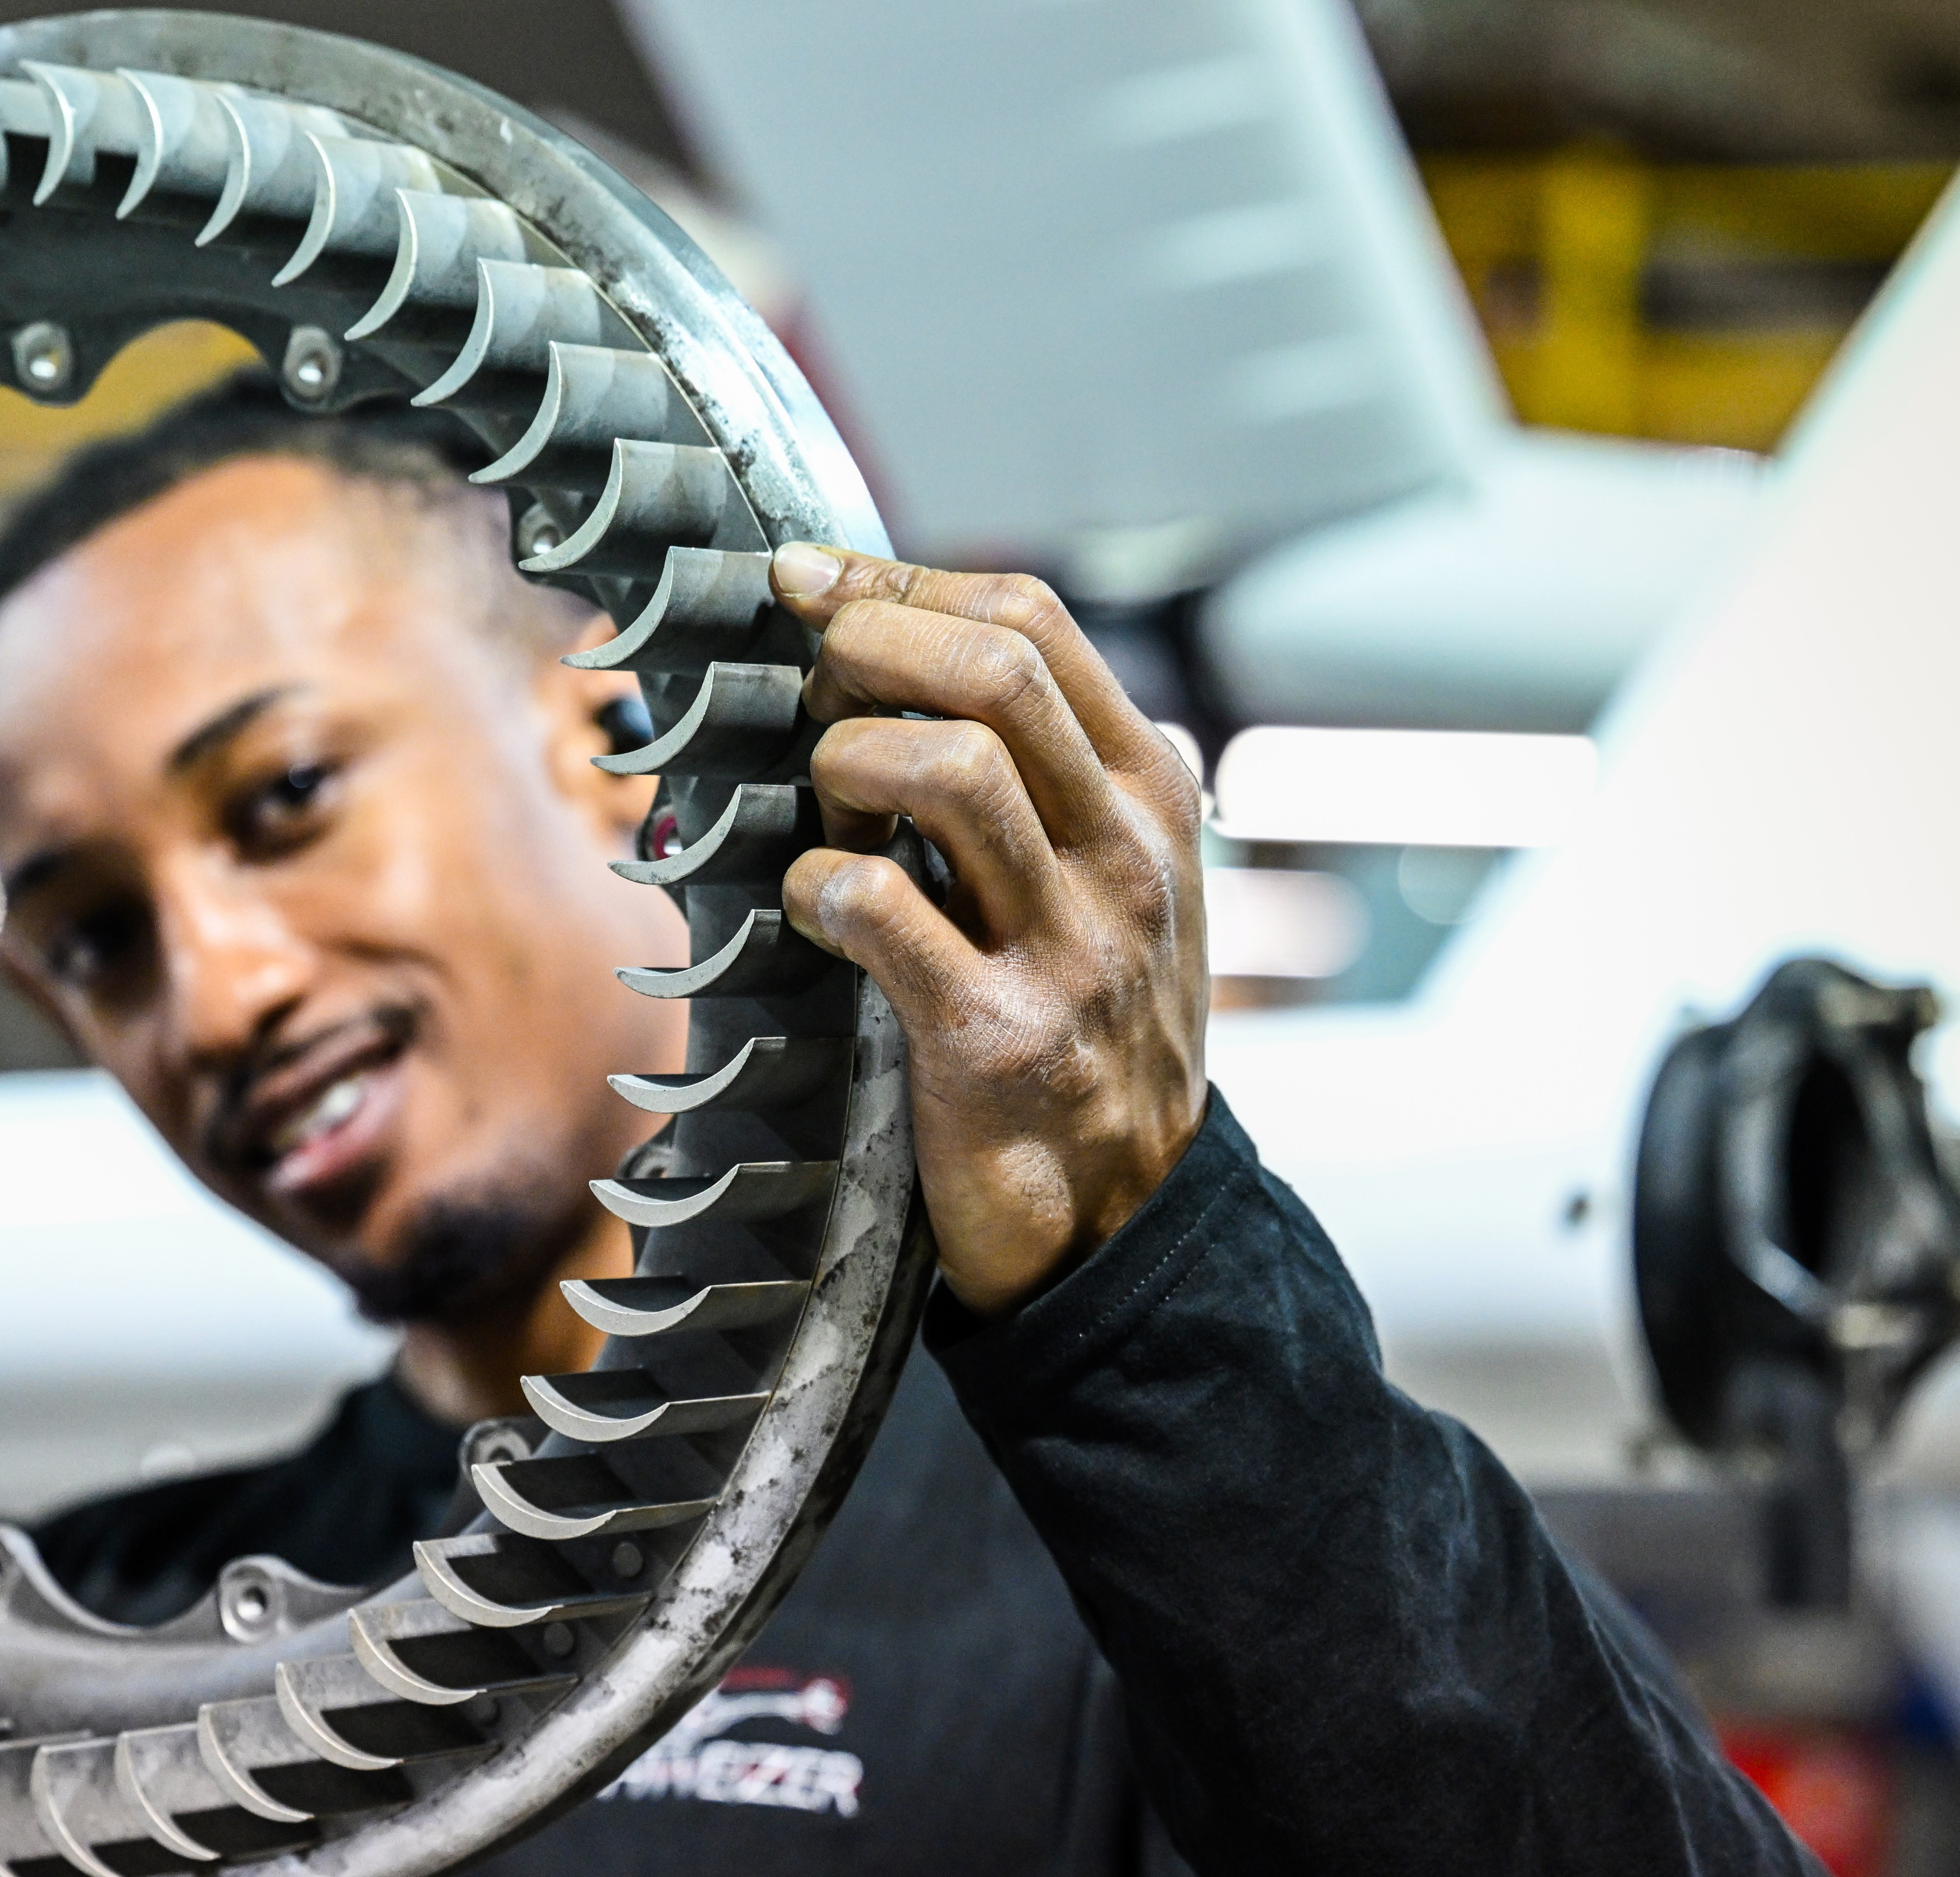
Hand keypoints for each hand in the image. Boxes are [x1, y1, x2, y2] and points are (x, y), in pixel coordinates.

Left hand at [769, 544, 1208, 1315]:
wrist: (1123, 1210)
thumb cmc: (1088, 1022)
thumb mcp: (1109, 876)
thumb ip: (1044, 769)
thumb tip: (903, 643)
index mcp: (1149, 795)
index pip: (1033, 623)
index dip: (903, 583)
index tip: (813, 582)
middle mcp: (1123, 855)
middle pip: (995, 671)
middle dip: (871, 644)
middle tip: (810, 677)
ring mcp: (1068, 945)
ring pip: (946, 770)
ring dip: (846, 765)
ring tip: (829, 810)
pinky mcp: (996, 1034)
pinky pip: (881, 905)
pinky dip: (819, 886)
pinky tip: (813, 905)